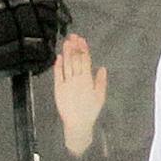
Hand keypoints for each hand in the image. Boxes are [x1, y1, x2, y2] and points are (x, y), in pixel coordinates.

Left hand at [51, 32, 107, 156]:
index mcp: (88, 80)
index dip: (83, 48)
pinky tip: (58, 57)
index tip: (81, 39)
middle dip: (74, 47)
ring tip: (66, 42)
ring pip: (67, 64)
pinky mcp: (58, 89)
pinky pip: (58, 75)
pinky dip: (58, 65)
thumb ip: (101, 81)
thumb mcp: (100, 96)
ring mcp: (67, 84)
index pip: (86, 60)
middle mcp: (77, 80)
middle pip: (76, 59)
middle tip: (72, 36)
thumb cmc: (90, 111)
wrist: (78, 124)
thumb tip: (102, 68)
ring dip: (66, 52)